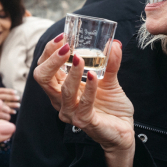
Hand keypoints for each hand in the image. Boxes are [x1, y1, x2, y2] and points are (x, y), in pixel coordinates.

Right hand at [0, 88, 19, 115]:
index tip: (16, 92)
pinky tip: (14, 112)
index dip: (9, 91)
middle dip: (12, 97)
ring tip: (19, 105)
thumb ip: (4, 95)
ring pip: (4, 104)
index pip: (2, 90)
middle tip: (18, 98)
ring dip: (13, 104)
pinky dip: (10, 111)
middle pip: (4, 97)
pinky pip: (3, 111)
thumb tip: (15, 93)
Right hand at [33, 35, 134, 153]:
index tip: (63, 36)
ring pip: (62, 90)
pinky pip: (83, 103)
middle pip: (43, 78)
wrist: (123, 130)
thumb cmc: (110, 105)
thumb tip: (115, 43)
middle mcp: (60, 100)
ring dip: (72, 72)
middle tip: (66, 46)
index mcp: (60, 88)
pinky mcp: (83, 121)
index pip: (44, 68)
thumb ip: (110, 62)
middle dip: (52, 59)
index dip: (49, 51)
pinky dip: (89, 88)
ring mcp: (70, 112)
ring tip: (80, 59)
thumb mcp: (109, 79)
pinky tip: (94, 76)